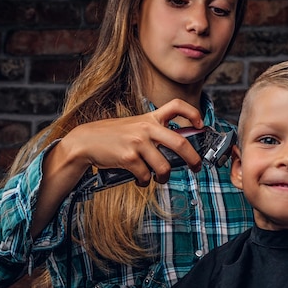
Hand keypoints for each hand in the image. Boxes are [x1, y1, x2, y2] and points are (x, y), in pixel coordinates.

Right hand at [62, 98, 204, 185]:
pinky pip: (145, 176)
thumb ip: (153, 133)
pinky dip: (144, 182)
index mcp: (149, 118)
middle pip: (181, 143)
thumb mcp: (134, 127)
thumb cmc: (112, 137)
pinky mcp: (129, 158)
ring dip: (164, 178)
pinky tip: (139, 179)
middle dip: (193, 159)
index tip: (201, 124)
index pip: (176, 106)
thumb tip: (175, 150)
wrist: (86, 142)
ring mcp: (138, 143)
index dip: (193, 113)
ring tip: (160, 179)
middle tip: (196, 167)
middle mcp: (146, 128)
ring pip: (164, 167)